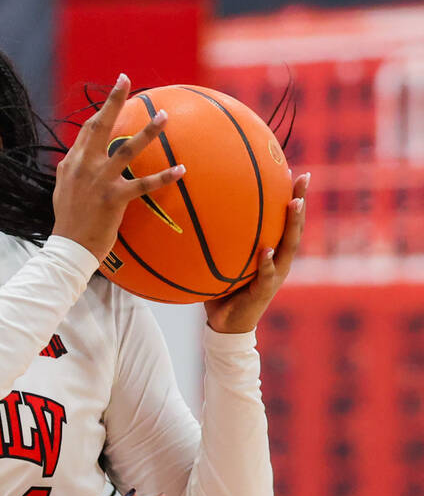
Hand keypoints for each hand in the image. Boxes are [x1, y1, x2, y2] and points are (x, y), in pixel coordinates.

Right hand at [52, 74, 185, 260]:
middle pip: (100, 127)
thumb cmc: (68, 221)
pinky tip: (181, 169)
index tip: (117, 88)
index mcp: (72, 164)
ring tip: (165, 115)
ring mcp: (99, 182)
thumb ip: (73, 170)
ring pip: (126, 149)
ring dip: (148, 132)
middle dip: (114, 101)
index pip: (88, 129)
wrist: (69, 247)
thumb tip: (78, 156)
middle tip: (127, 80)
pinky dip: (163, 177)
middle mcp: (84, 167)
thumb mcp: (63, 190)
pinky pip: (143, 184)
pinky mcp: (113, 199)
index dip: (103, 108)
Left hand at [204, 172, 309, 333]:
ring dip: (292, 225)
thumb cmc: (223, 288)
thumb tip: (194, 212)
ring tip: (294, 204)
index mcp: (272, 251)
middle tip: (302, 178)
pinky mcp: (264, 291)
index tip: (295, 172)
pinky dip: (266, 263)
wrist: (226, 323)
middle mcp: (279, 260)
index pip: (284, 220)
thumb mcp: (223, 260)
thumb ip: (218, 240)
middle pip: (294, 226)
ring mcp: (275, 275)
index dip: (292, 197)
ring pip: (288, 247)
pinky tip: (266, 251)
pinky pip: (267, 275)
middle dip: (299, 202)